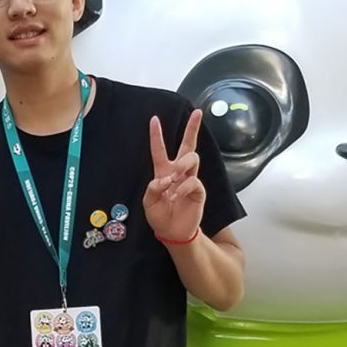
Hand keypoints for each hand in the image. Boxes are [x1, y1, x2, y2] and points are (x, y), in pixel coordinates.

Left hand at [143, 109, 205, 241]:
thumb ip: (152, 189)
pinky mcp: (198, 191)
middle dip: (193, 128)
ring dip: (182, 165)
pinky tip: (177, 195)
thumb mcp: (148, 203)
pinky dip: (184, 187)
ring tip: (175, 177)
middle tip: (198, 113)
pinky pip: (193, 181)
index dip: (156, 135)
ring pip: (192, 158)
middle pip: (187, 145)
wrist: (172, 232)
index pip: (159, 150)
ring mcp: (190, 180)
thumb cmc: (160, 216)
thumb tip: (165, 179)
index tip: (154, 119)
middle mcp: (178, 172)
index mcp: (163, 172)